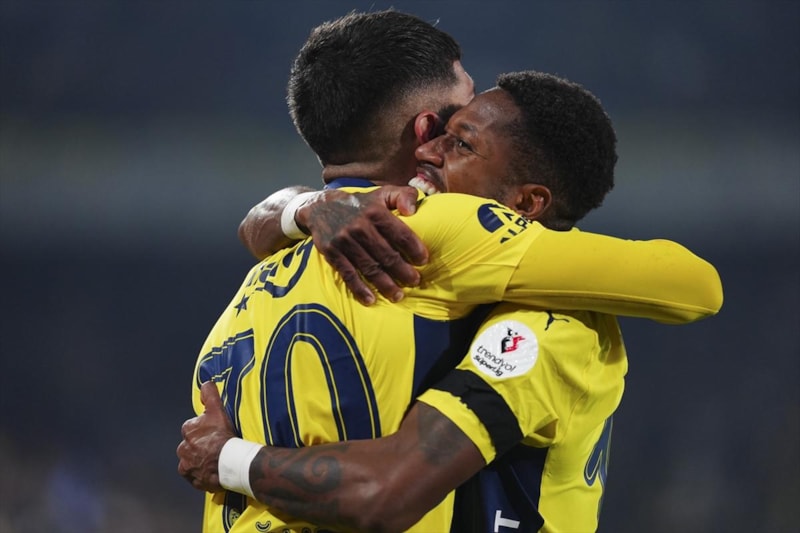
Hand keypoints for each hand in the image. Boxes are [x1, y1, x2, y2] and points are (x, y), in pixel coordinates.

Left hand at [177, 381, 235, 492]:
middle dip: (202, 446)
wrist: (230, 462)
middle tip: (217, 447)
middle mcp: (183, 448)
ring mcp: (187, 465)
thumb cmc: (224, 436)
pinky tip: (212, 470)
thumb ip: (209, 394)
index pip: (194, 427)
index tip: (216, 433)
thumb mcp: (217, 410)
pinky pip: (195, 476)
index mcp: (188, 430)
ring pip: (192, 460)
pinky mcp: (192, 479)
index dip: (206, 430)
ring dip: (201, 460)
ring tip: (215, 460)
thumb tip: (205, 383)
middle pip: (192, 445)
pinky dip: (202, 474)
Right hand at [296, 185, 428, 304]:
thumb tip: (413, 210)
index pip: (400, 232)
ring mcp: (344, 240)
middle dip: (403, 271)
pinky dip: (359, 289)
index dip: (414, 248)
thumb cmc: (360, 204)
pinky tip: (371, 300)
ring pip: (369, 267)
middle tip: (415, 281)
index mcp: (375, 211)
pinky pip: (348, 274)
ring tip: (398, 295)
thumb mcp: (381, 193)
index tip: (424, 261)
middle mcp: (360, 226)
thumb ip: (403, 195)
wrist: (319, 207)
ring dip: (385, 284)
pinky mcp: (332, 252)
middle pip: (386, 254)